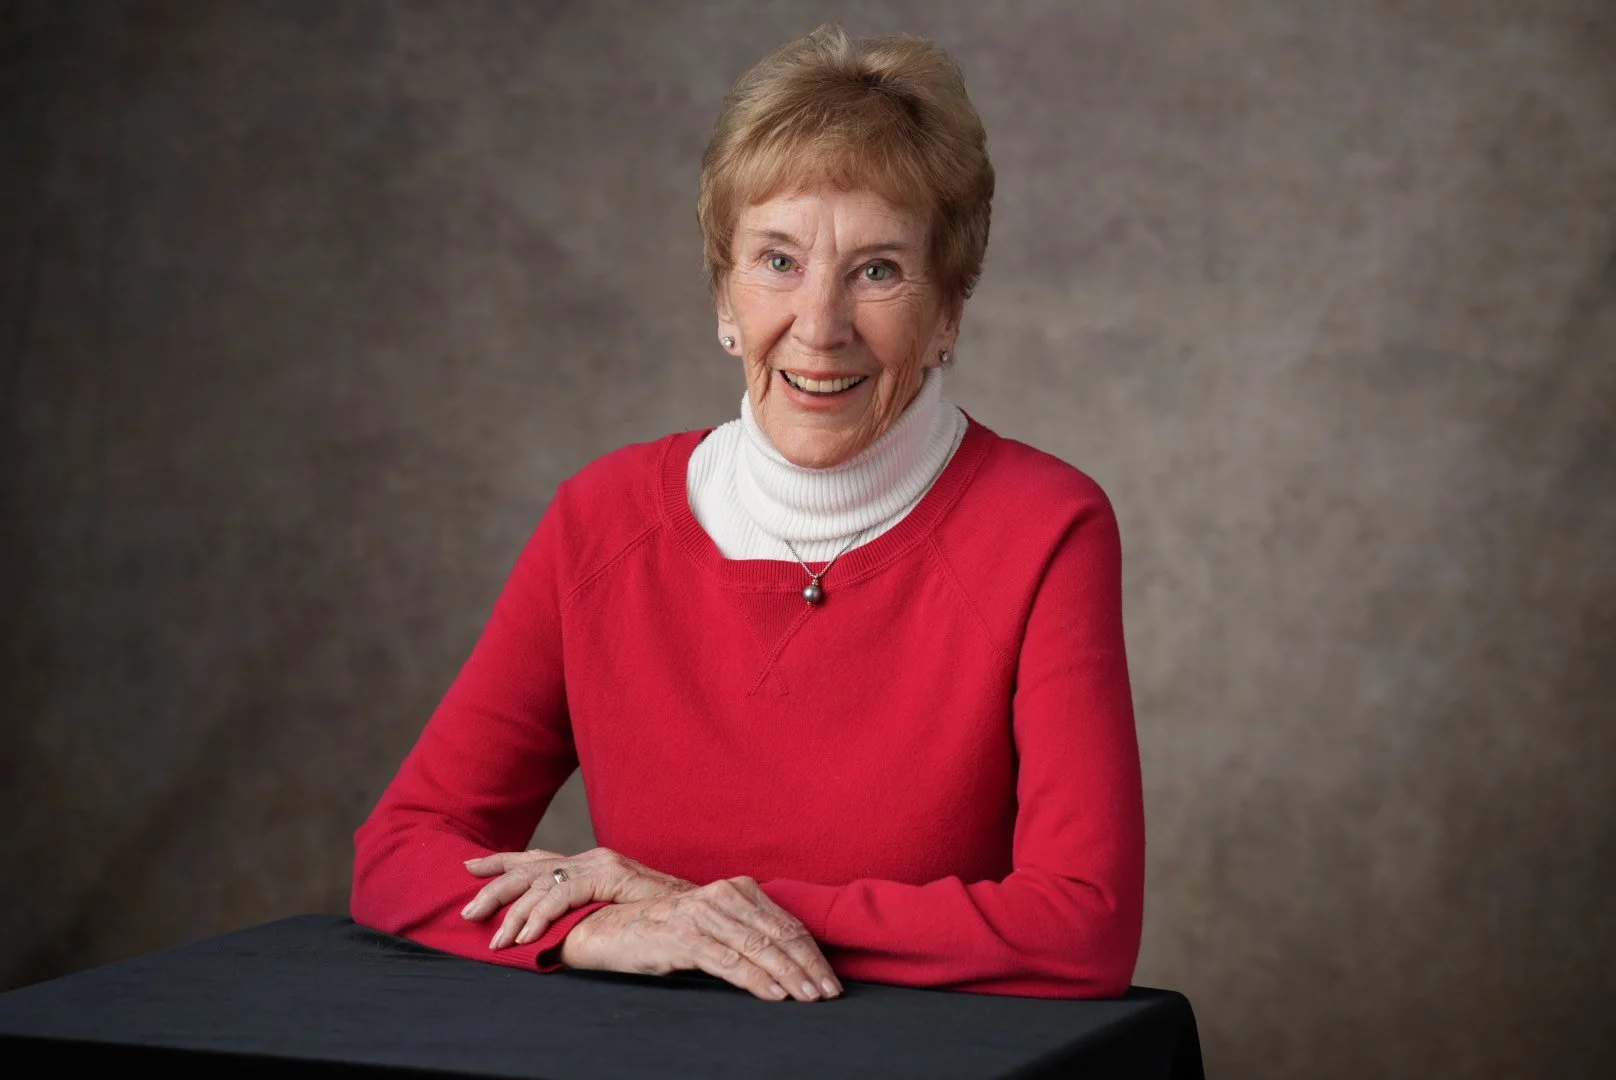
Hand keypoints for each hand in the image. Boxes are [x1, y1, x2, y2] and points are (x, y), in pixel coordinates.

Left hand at [462, 846, 694, 948]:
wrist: (702, 910)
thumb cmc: (661, 918)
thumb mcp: (614, 914)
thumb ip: (587, 914)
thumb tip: (557, 934)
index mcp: (591, 864)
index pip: (539, 859)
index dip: (503, 863)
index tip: (470, 867)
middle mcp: (592, 858)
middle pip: (531, 867)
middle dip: (495, 888)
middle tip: (467, 910)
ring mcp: (600, 863)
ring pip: (541, 882)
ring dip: (513, 914)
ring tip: (494, 939)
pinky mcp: (608, 876)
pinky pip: (563, 895)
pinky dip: (540, 916)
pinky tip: (526, 937)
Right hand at [559, 876, 841, 1002]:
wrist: (612, 928)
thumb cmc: (668, 931)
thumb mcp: (714, 925)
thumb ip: (747, 932)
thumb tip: (791, 960)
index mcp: (738, 889)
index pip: (787, 923)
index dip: (812, 953)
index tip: (831, 979)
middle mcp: (724, 895)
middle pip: (780, 935)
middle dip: (809, 966)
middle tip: (830, 993)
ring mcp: (705, 914)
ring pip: (760, 948)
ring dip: (790, 976)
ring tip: (810, 997)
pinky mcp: (686, 936)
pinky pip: (730, 961)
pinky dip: (757, 980)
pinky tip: (775, 994)